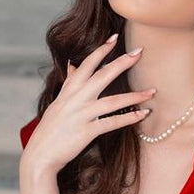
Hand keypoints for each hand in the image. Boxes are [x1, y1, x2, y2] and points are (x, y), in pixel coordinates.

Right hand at [20, 34, 155, 177]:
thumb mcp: (58, 103)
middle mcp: (76, 99)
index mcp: (69, 91)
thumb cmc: (50, 131)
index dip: (101, 50)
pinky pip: (112, 123)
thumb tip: (73, 65)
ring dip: (135, 96)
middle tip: (140, 51)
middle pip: (102, 75)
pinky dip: (129, 118)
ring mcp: (82, 115)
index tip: (115, 37)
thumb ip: (69, 85)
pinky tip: (143, 114)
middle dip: (122, 62)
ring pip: (113, 101)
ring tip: (152, 91)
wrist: (40, 155)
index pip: (86, 64)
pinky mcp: (87, 132)